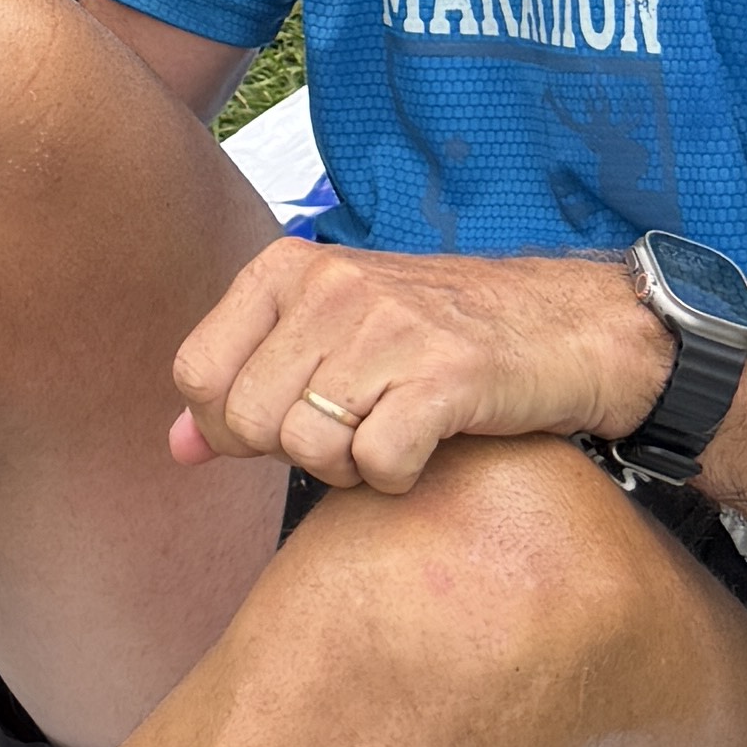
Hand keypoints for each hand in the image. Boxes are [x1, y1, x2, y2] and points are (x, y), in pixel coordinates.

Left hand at [164, 238, 674, 492]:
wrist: (569, 324)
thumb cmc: (438, 337)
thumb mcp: (331, 336)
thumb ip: (246, 383)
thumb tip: (176, 448)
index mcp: (288, 268)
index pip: (196, 373)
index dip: (229, 427)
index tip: (283, 429)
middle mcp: (331, 286)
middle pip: (247, 419)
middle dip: (292, 453)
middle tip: (352, 434)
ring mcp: (389, 327)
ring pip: (307, 446)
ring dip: (347, 468)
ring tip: (391, 435)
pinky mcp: (445, 375)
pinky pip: (377, 463)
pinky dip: (397, 479)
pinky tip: (427, 448)